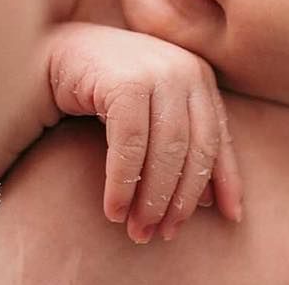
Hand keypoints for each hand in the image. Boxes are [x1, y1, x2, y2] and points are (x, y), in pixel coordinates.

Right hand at [47, 22, 242, 244]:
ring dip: (152, 198)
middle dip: (181, 199)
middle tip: (164, 233)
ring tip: (138, 229)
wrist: (59, 55)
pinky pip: (130, 145)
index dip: (225, 180)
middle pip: (194, 148)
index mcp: (199, 76)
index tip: (230, 217)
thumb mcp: (155, 116)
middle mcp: (185, 69)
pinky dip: (123, 183)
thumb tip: (211, 201)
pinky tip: (114, 209)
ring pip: (166, 150)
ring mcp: (157, 71)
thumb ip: (184, 147)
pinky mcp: (125, 81)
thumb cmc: (109, 89)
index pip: (218, 137)